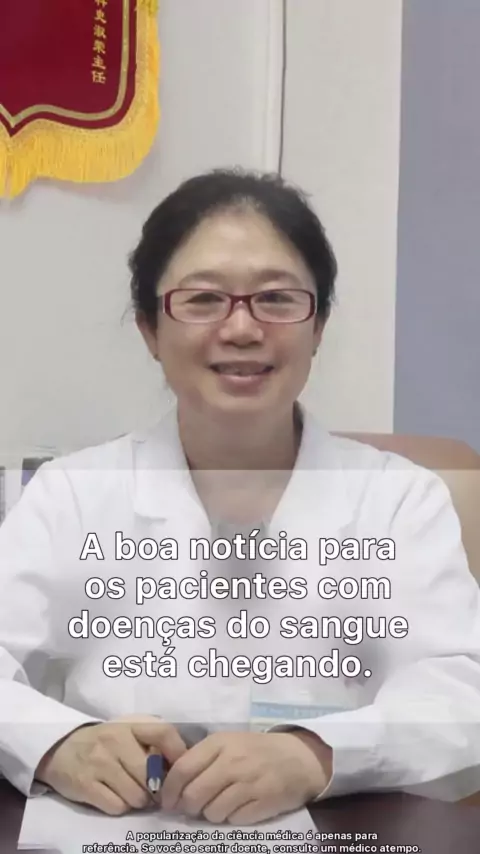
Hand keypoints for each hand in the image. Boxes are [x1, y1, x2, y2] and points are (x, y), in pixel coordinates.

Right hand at [35, 714, 186, 815]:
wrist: (59, 749)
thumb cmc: (102, 743)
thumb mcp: (125, 733)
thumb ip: (150, 743)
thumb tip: (178, 765)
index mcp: (128, 726)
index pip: (163, 732)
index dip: (178, 753)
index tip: (181, 770)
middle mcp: (114, 741)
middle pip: (150, 776)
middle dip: (155, 789)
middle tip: (152, 791)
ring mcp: (99, 763)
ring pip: (136, 795)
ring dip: (138, 800)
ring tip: (132, 793)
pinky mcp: (85, 785)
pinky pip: (116, 807)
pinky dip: (120, 807)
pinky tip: (115, 798)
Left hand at [161, 730, 331, 824]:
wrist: (298, 757)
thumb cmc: (255, 750)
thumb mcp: (227, 744)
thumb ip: (200, 759)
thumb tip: (171, 787)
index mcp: (220, 743)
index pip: (182, 769)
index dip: (169, 790)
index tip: (167, 802)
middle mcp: (233, 761)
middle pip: (194, 795)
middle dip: (189, 807)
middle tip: (194, 807)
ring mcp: (249, 782)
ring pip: (212, 812)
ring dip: (212, 813)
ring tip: (222, 803)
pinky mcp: (264, 801)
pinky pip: (235, 820)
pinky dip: (233, 817)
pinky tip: (241, 806)